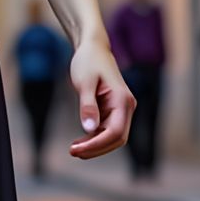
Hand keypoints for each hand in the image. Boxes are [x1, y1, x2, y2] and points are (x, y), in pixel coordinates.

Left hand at [68, 36, 134, 158]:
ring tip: (74, 149)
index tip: (77, 149)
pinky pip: (107, 131)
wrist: (93, 48)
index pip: (115, 132)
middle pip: (117, 139)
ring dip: (95, 146)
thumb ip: (87, 106)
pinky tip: (80, 142)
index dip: (97, 145)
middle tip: (72, 152)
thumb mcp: (84, 83)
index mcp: (122, 100)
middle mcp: (126, 107)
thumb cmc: (88, 62)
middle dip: (96, 149)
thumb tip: (89, 129)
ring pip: (113, 138)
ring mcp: (121, 110)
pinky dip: (94, 139)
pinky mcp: (113, 111)